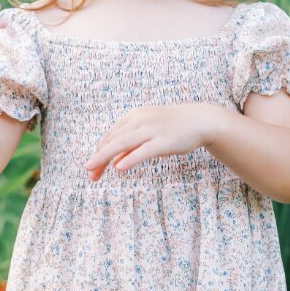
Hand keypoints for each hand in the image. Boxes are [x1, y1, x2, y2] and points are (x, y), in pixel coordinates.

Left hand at [84, 103, 227, 180]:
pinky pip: (144, 150)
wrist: (200, 120)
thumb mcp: (148, 131)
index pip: (110, 135)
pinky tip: (120, 168)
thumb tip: (114, 162)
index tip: (92, 168)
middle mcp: (140, 121)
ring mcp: (152, 130)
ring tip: (93, 170)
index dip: (98, 152)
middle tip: (89, 173)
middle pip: (112, 140)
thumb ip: (131, 145)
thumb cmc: (173, 127)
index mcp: (133, 117)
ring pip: (123, 143)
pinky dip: (130, 158)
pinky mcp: (165, 141)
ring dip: (105, 157)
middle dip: (98, 157)